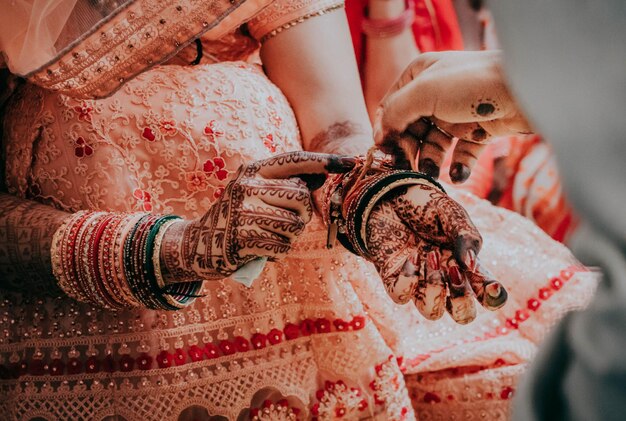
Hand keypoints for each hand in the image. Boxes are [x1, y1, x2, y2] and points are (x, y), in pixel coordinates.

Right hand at [161, 152, 355, 281]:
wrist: (198, 243)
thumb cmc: (238, 216)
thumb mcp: (256, 191)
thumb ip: (285, 183)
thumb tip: (323, 175)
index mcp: (252, 170)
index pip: (295, 160)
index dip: (324, 161)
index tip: (350, 162)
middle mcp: (247, 186)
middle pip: (300, 197)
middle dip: (302, 214)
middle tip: (286, 222)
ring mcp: (243, 212)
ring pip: (295, 224)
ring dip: (290, 235)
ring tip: (270, 235)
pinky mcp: (242, 238)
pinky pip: (282, 245)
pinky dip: (278, 250)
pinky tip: (261, 248)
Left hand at [366, 180, 506, 323]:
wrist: (391, 195)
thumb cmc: (426, 206)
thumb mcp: (452, 214)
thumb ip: (466, 237)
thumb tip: (471, 265)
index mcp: (467, 267)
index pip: (489, 296)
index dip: (495, 298)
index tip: (492, 286)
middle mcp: (446, 280)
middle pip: (463, 316)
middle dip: (462, 301)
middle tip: (454, 270)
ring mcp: (419, 283)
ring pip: (431, 312)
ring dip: (434, 287)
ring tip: (430, 254)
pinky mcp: (393, 278)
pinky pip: (401, 296)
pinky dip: (408, 279)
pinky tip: (411, 256)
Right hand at [374, 50, 530, 181]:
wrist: (527, 90)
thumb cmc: (473, 84)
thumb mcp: (424, 92)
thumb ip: (395, 112)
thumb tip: (378, 136)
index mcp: (419, 75)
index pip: (390, 106)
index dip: (385, 129)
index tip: (385, 151)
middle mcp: (435, 93)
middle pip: (409, 128)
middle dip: (407, 149)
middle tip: (407, 166)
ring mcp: (455, 113)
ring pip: (432, 144)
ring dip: (429, 161)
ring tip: (431, 174)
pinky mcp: (477, 130)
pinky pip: (460, 154)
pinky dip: (457, 167)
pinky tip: (458, 176)